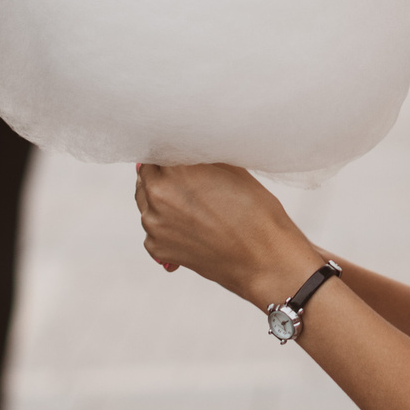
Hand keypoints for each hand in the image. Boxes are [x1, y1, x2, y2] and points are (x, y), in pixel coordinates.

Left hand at [134, 162, 322, 308]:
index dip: (169, 153)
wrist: (264, 258)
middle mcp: (157, 196)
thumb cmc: (255, 212)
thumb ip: (199, 158)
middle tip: (185, 181)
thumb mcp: (229, 169)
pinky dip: (166, 226)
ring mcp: (153, 225)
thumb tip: (182, 151)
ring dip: (161, 200)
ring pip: (146, 203)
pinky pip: (153, 229)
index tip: (178, 157)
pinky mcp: (157, 249)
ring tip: (193, 207)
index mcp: (174, 170)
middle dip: (161, 175)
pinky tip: (192, 227)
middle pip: (145, 176)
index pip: (156, 151)